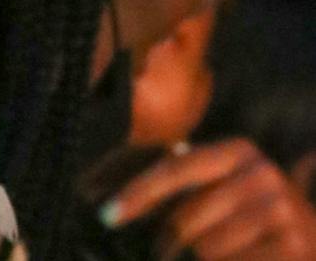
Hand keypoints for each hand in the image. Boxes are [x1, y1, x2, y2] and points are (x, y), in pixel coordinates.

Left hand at [106, 139, 315, 258]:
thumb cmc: (255, 209)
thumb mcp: (225, 183)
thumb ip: (183, 184)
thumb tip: (119, 203)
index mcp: (237, 151)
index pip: (174, 170)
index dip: (137, 194)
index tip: (107, 215)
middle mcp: (261, 174)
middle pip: (185, 219)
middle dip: (166, 240)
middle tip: (161, 249)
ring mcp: (281, 211)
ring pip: (205, 249)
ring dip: (201, 258)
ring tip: (220, 251)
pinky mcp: (293, 247)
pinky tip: (239, 260)